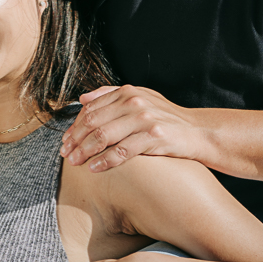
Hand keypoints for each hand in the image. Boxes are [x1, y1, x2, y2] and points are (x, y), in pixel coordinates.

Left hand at [60, 85, 198, 170]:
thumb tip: (83, 99)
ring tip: (75, 162)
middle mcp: (134, 102)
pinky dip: (104, 161)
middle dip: (75, 140)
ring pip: (103, 136)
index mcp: (127, 93)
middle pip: (93, 122)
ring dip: (85, 151)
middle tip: (66, 154)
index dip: (74, 126)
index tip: (65, 141)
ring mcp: (144, 118)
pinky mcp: (154, 136)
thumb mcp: (141, 99)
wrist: (197, 132)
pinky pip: (122, 151)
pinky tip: (94, 168)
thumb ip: (111, 95)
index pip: (91, 109)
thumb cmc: (165, 118)